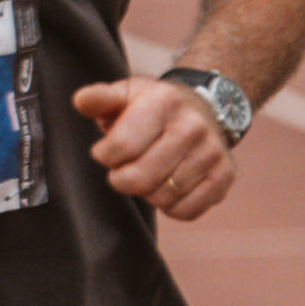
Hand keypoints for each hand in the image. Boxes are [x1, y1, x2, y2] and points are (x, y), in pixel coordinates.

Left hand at [71, 73, 236, 221]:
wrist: (204, 109)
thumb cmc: (152, 106)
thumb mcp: (125, 94)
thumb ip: (98, 98)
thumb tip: (80, 101)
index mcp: (163, 102)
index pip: (120, 148)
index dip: (104, 156)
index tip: (106, 151)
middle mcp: (192, 127)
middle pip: (140, 178)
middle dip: (122, 179)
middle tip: (122, 170)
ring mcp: (211, 153)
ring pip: (162, 198)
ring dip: (147, 192)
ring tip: (148, 173)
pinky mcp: (224, 176)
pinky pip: (186, 211)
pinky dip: (170, 207)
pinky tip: (167, 187)